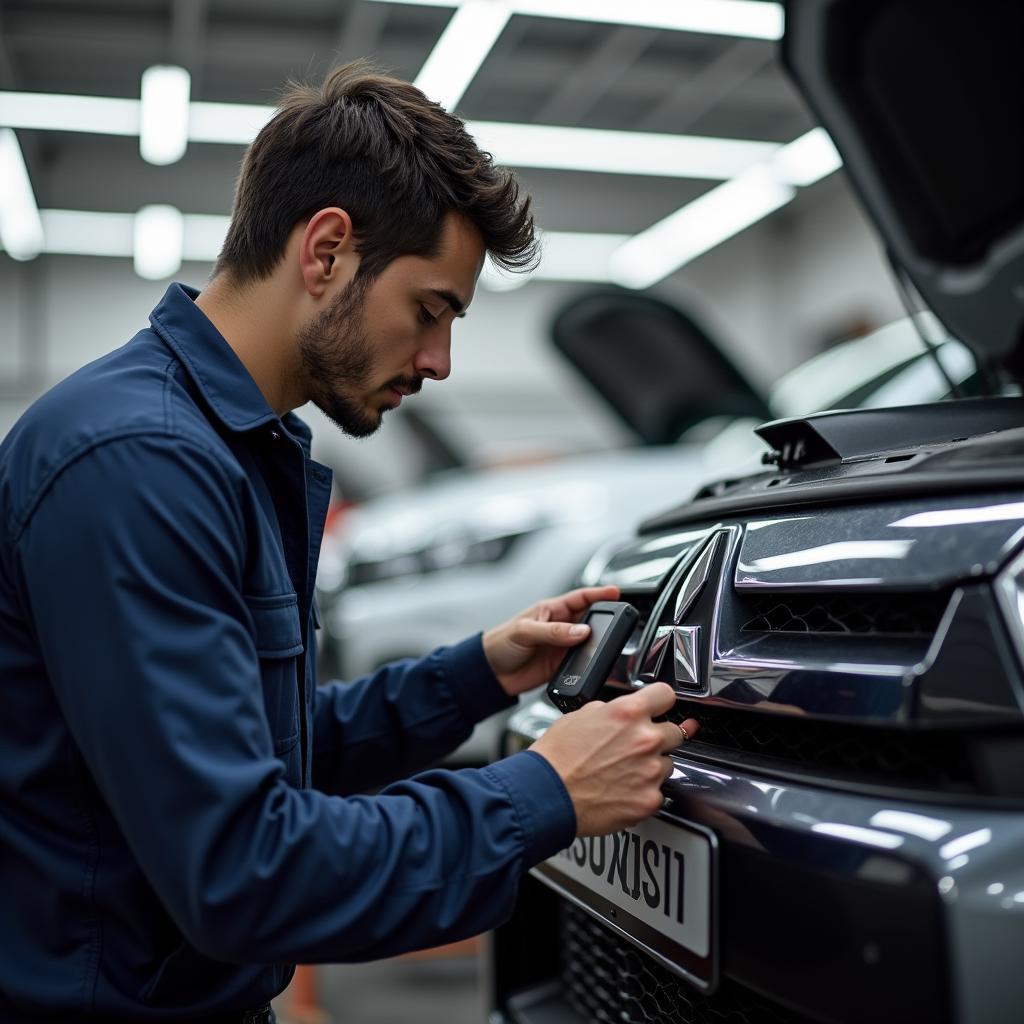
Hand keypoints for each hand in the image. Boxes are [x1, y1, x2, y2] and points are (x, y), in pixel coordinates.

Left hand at [482, 585, 619, 697]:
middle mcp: (560, 627)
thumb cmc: (500, 643)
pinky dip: (589, 664)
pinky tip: (592, 664)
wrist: (490, 673)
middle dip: (605, 619)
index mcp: (551, 610)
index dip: (599, 594)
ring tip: (606, 645)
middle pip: (590, 619)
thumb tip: (581, 631)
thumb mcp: (524, 631)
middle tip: (618, 621)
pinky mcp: (561, 665)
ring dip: (597, 644)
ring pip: (589, 642)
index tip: (616, 592)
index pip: (580, 598)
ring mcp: (562, 647)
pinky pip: (581, 663)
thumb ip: (553, 631)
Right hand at [530, 683, 699, 836]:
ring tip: (623, 772)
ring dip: (652, 766)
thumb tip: (622, 712)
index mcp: (628, 713)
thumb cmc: (557, 757)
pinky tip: (623, 790)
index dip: (661, 701)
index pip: (666, 694)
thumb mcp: (581, 715)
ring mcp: (650, 771)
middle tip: (638, 746)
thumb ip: (612, 710)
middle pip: (676, 731)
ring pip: (667, 764)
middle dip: (659, 736)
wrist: (547, 795)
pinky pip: (658, 792)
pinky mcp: (650, 800)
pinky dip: (644, 792)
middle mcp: (645, 739)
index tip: (661, 707)